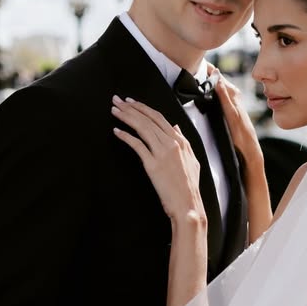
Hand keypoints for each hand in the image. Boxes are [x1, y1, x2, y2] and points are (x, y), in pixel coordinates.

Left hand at [112, 96, 205, 228]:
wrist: (187, 205)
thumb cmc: (189, 186)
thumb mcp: (191, 159)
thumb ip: (182, 141)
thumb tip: (175, 127)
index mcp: (181, 141)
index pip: (159, 118)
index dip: (143, 108)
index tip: (131, 102)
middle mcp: (172, 144)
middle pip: (148, 119)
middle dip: (131, 108)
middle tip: (117, 100)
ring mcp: (162, 153)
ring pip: (142, 128)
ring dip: (126, 117)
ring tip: (114, 111)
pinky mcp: (153, 165)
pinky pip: (137, 145)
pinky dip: (126, 136)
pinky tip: (117, 131)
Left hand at [213, 71, 261, 165]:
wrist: (251, 157)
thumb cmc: (239, 144)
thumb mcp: (229, 128)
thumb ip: (223, 116)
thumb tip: (211, 108)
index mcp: (235, 109)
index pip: (226, 89)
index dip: (217, 78)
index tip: (206, 68)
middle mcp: (239, 108)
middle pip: (228, 87)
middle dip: (217, 75)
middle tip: (205, 63)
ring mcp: (239, 113)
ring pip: (230, 92)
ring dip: (220, 80)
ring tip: (209, 69)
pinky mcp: (238, 121)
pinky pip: (230, 104)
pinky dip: (224, 94)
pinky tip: (218, 85)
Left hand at [213, 71, 272, 240]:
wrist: (262, 223)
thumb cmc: (246, 205)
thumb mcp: (234, 179)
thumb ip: (230, 164)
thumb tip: (221, 152)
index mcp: (243, 151)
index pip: (232, 120)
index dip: (223, 100)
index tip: (211, 80)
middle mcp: (251, 148)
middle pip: (238, 115)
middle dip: (226, 93)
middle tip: (213, 71)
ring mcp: (254, 153)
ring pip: (243, 121)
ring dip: (231, 101)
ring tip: (219, 82)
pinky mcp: (255, 160)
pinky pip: (244, 136)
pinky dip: (236, 121)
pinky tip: (226, 108)